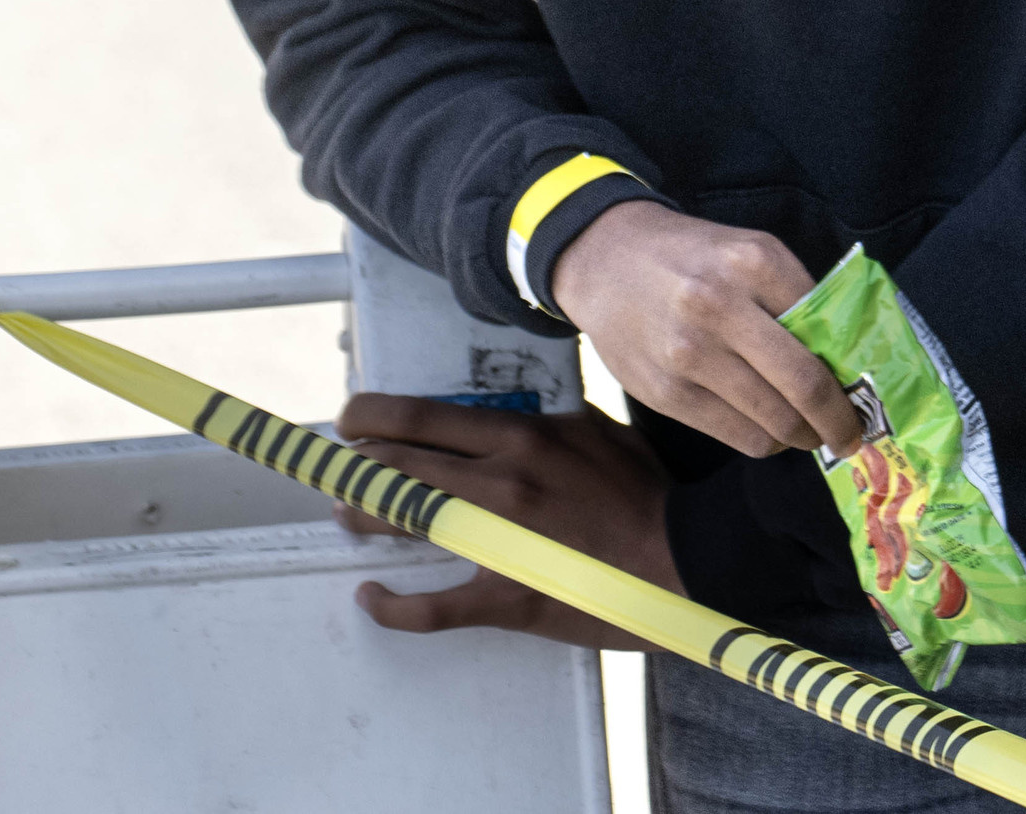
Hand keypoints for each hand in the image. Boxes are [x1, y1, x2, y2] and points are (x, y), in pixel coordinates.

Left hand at [336, 394, 675, 648]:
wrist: (684, 556)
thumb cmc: (649, 495)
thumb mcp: (602, 434)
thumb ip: (556, 424)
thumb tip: (527, 417)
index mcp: (524, 438)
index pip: (426, 418)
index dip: (374, 417)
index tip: (351, 419)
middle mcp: (501, 483)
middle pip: (402, 466)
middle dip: (359, 465)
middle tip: (341, 467)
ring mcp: (498, 542)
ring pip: (407, 522)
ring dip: (366, 516)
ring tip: (349, 515)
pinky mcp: (504, 597)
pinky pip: (432, 608)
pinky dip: (392, 606)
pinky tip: (371, 597)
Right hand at [548, 202, 863, 459]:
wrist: (605, 260)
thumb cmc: (692, 257)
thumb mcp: (748, 251)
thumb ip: (794, 297)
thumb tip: (845, 360)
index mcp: (755, 262)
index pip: (828, 328)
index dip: (855, 369)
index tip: (869, 390)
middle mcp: (721, 307)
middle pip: (805, 384)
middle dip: (839, 421)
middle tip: (852, 434)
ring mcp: (690, 355)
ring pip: (773, 421)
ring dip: (803, 437)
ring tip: (810, 433)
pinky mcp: (666, 393)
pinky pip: (738, 435)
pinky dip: (766, 441)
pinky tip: (771, 430)